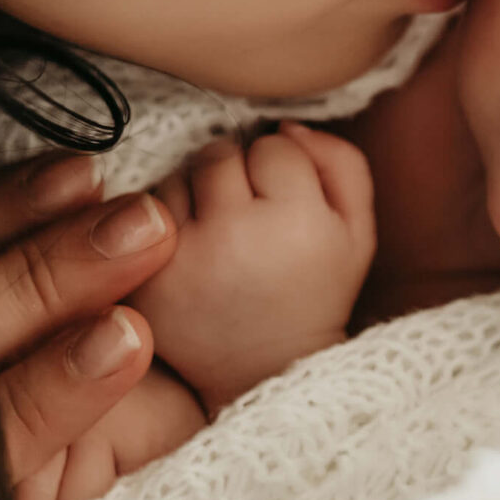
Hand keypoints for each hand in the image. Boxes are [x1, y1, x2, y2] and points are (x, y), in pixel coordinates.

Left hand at [135, 124, 375, 413]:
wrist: (264, 374)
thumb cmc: (315, 292)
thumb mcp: (357, 230)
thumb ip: (340, 162)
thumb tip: (285, 125)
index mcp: (296, 222)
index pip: (272, 145)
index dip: (282, 168)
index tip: (285, 202)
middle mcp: (233, 238)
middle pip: (218, 154)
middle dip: (235, 173)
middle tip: (249, 213)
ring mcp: (181, 262)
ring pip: (176, 178)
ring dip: (196, 193)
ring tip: (220, 231)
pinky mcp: (143, 282)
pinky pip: (143, 216)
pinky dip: (164, 223)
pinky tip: (192, 250)